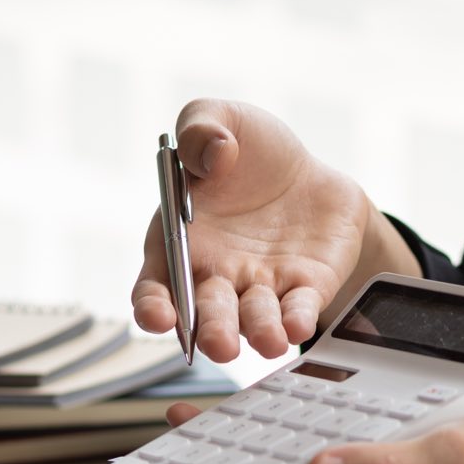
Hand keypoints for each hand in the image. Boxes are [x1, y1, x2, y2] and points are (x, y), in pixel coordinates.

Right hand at [131, 99, 420, 361]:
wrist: (310, 172)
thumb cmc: (250, 153)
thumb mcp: (220, 118)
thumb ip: (200, 126)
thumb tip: (214, 155)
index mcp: (180, 243)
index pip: (156, 285)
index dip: (153, 306)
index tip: (158, 317)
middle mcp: (216, 275)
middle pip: (208, 313)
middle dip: (213, 331)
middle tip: (221, 345)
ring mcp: (261, 285)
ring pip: (255, 318)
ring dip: (259, 332)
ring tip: (269, 342)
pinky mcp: (305, 286)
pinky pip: (299, 306)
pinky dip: (298, 318)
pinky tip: (298, 324)